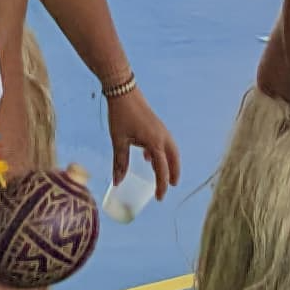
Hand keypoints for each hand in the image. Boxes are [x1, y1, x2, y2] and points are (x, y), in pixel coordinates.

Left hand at [102, 81, 184, 198]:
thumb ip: (120, 162)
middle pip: (173, 159)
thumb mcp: (119, 140)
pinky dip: (160, 152)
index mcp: (155, 142)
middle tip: (171, 186)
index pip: (162, 169)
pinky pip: (163, 142)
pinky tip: (148, 156)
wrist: (123, 90)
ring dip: (169, 163)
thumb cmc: (120, 115)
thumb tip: (117, 182)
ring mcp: (160, 129)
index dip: (161, 185)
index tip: (159, 198)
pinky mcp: (155, 124)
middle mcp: (162, 136)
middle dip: (173, 173)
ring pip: (170, 150)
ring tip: (164, 174)